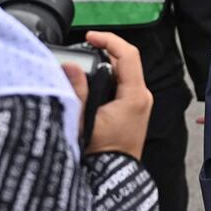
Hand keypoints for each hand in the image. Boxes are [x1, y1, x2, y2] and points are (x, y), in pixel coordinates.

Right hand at [79, 31, 152, 159]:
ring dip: (104, 65)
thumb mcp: (84, 120)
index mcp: (135, 96)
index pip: (128, 55)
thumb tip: (69, 66)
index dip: (109, 40)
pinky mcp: (133, 109)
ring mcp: (140, 103)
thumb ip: (77, 91)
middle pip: (126, 61)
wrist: (112, 174)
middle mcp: (142, 96)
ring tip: (82, 64)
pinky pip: (123, 85)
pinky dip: (108, 78)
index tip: (90, 36)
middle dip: (104, 52)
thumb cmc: (101, 153)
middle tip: (83, 48)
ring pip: (124, 73)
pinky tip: (90, 81)